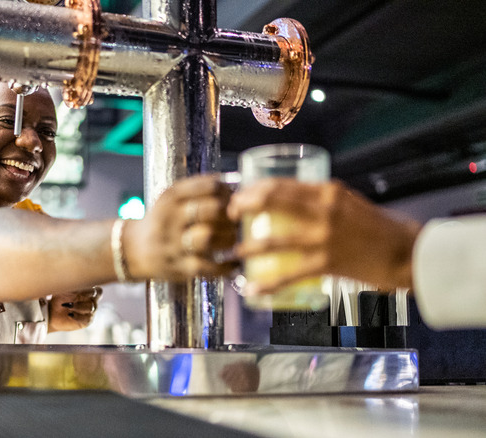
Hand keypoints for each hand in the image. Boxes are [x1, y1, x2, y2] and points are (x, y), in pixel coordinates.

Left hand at [48, 286, 102, 332]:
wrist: (53, 314)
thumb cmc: (59, 299)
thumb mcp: (63, 291)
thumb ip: (71, 287)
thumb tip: (75, 282)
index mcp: (88, 292)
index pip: (97, 289)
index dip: (91, 288)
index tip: (80, 287)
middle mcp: (91, 301)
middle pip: (98, 294)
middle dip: (88, 293)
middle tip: (78, 294)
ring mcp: (90, 311)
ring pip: (91, 307)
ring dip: (78, 306)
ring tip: (67, 305)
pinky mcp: (86, 321)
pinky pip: (87, 318)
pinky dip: (77, 316)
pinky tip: (69, 314)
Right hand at [124, 174, 237, 280]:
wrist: (133, 250)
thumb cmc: (162, 221)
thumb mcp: (171, 198)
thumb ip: (199, 189)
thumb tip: (233, 185)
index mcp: (171, 197)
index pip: (208, 187)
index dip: (228, 192)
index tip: (233, 198)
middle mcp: (170, 218)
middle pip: (210, 210)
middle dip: (230, 214)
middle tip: (236, 219)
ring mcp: (173, 244)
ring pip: (208, 237)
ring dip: (229, 237)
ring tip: (233, 237)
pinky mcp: (179, 268)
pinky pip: (208, 267)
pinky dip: (226, 266)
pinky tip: (234, 262)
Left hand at [227, 178, 421, 294]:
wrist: (409, 253)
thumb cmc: (380, 229)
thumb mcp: (349, 203)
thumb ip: (321, 202)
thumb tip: (291, 204)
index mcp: (328, 191)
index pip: (280, 183)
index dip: (253, 189)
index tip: (239, 196)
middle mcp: (323, 209)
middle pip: (270, 201)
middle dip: (242, 208)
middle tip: (230, 217)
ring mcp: (324, 236)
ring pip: (273, 240)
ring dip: (247, 247)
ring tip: (234, 252)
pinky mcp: (327, 263)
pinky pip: (288, 275)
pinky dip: (266, 283)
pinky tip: (251, 289)